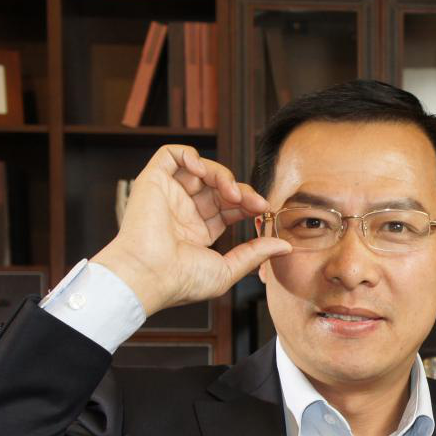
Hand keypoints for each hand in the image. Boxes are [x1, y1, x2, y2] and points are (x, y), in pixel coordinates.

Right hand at [91, 145, 290, 315]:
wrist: (150, 275)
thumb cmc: (182, 281)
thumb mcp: (228, 269)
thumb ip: (256, 253)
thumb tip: (286, 246)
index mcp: (197, 231)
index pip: (229, 208)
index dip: (248, 204)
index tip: (264, 209)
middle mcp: (183, 211)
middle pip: (219, 187)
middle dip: (241, 191)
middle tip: (256, 203)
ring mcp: (168, 195)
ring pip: (201, 169)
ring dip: (222, 175)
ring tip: (232, 192)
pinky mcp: (152, 181)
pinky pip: (172, 154)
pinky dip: (192, 156)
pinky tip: (204, 172)